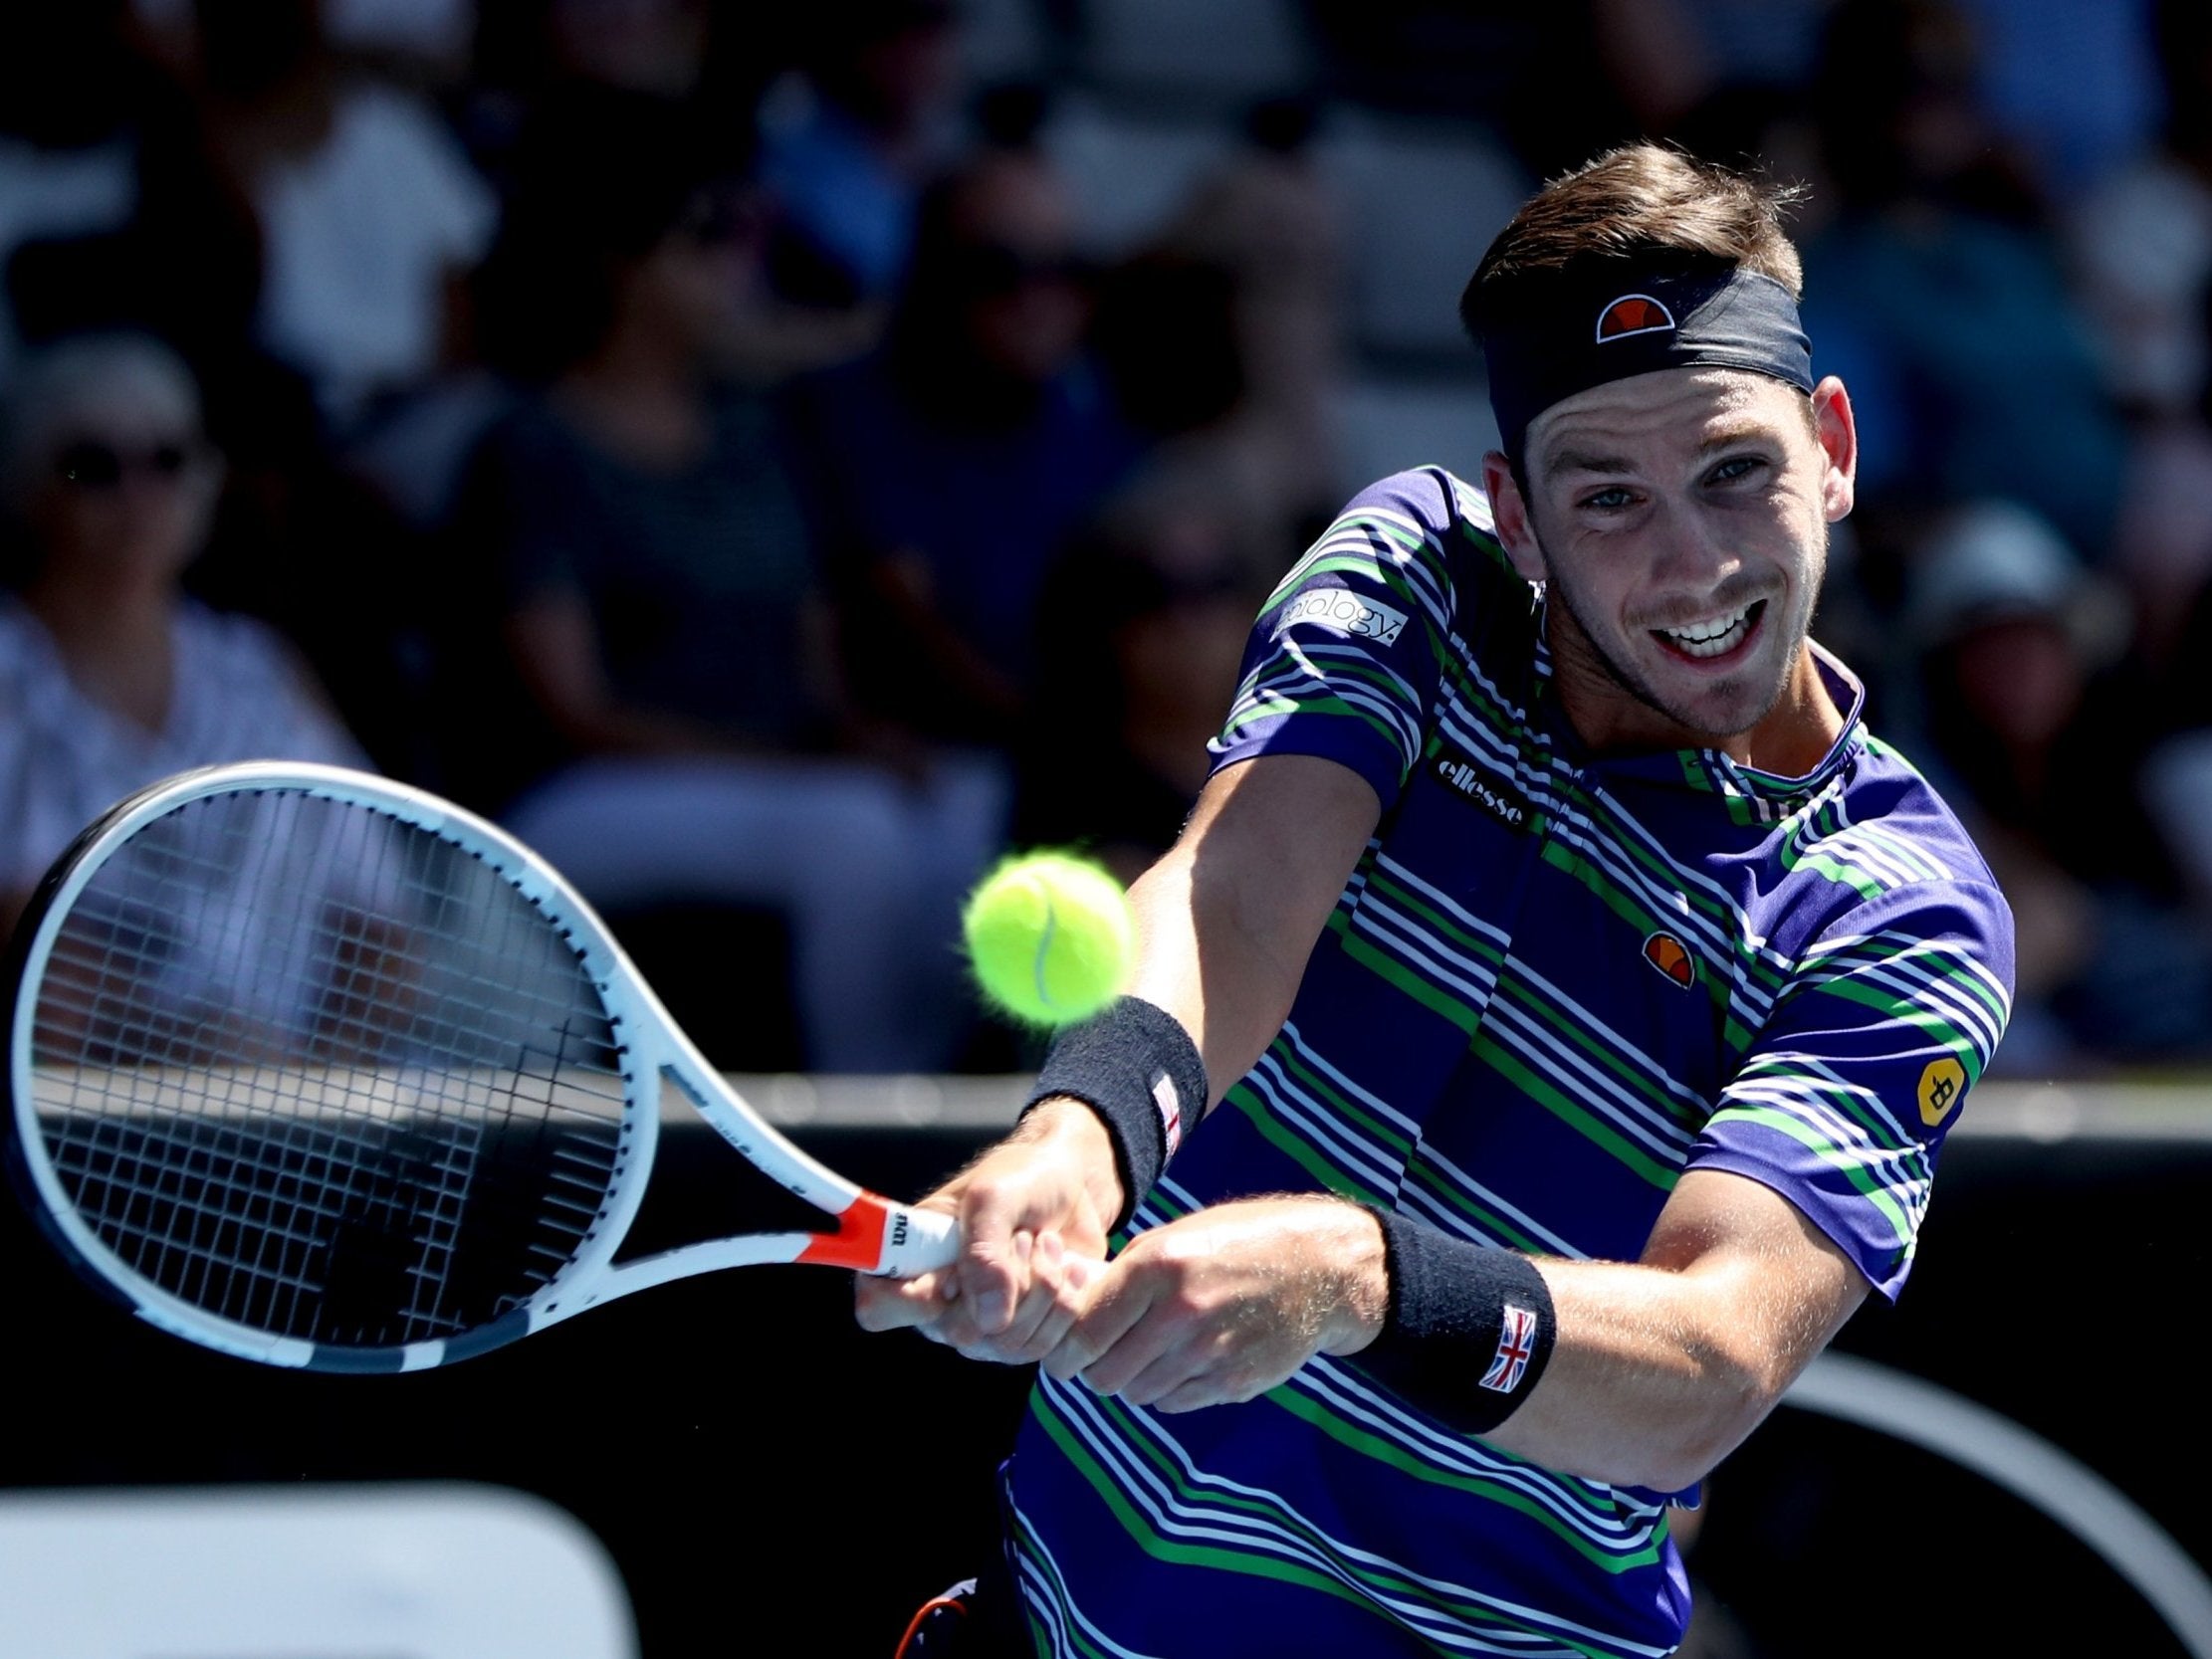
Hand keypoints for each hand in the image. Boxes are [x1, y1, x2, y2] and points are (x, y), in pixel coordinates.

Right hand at [853, 1098, 1119, 1362]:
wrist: (1070, 1186)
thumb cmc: (1020, 1179)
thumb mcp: (995, 1194)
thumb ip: (984, 1249)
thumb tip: (990, 1319)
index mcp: (911, 1259)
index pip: (877, 1306)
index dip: (908, 1302)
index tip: (950, 1275)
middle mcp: (938, 1303)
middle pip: (960, 1333)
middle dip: (1009, 1280)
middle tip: (1023, 1237)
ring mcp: (979, 1327)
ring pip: (1006, 1343)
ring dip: (1043, 1287)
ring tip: (1047, 1243)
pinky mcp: (1021, 1336)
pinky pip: (1040, 1348)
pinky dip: (1064, 1304)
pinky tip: (1067, 1268)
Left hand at [1040, 1197, 1387, 1411]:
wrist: (1320, 1268)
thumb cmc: (1237, 1243)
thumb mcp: (1174, 1238)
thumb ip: (1119, 1275)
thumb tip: (1062, 1299)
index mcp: (1157, 1265)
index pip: (1083, 1331)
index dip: (1064, 1349)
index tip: (1064, 1353)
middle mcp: (1181, 1311)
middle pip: (1104, 1374)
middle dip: (1097, 1369)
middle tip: (1105, 1356)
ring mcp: (1210, 1351)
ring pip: (1137, 1393)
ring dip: (1133, 1380)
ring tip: (1150, 1352)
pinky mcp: (1234, 1382)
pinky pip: (1175, 1403)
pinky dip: (1168, 1389)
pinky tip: (1183, 1361)